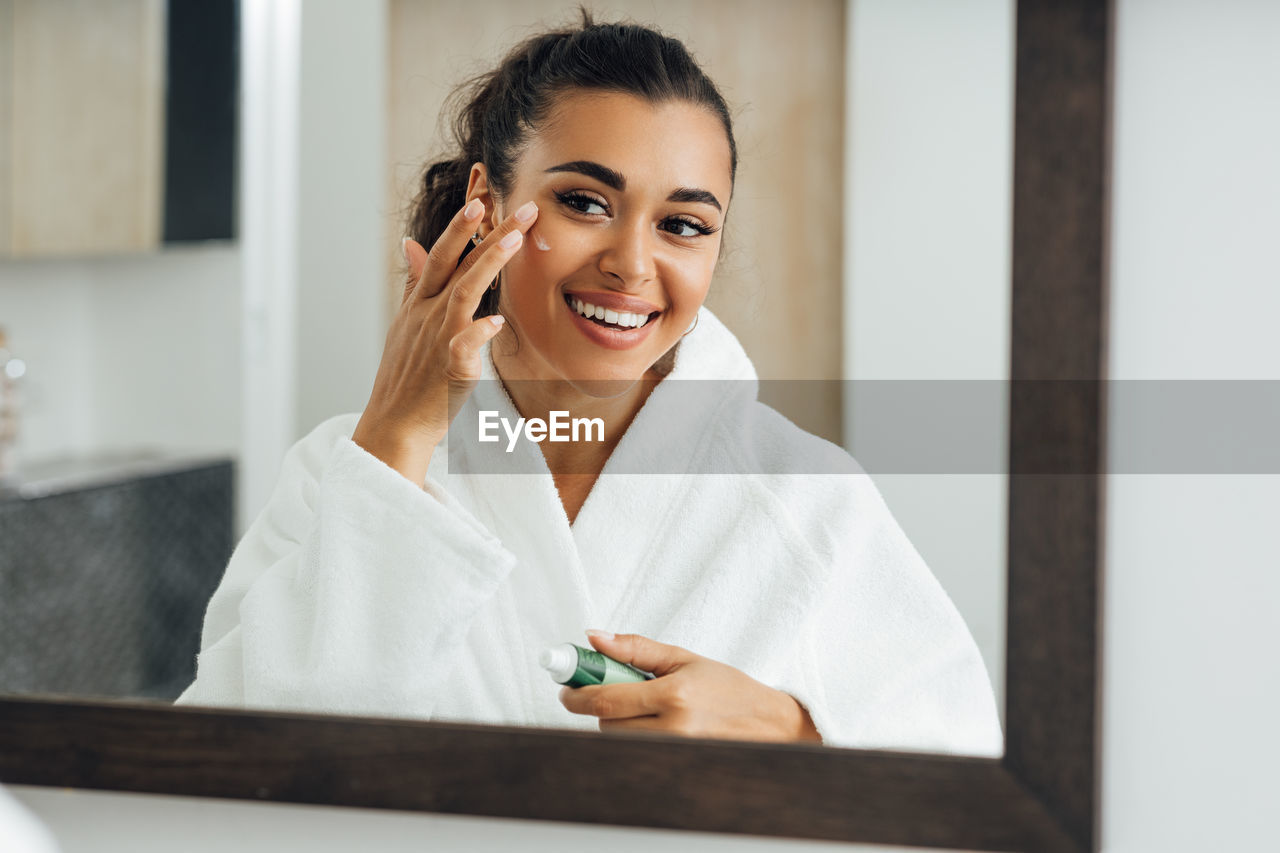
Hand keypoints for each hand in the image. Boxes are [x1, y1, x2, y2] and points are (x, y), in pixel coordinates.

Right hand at [351, 198, 537, 483]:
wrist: (394, 425)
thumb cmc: (406, 378)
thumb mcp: (405, 325)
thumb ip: (414, 284)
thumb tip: (409, 243)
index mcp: (418, 305)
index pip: (439, 256)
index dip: (459, 227)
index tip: (481, 200)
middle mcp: (426, 316)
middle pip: (455, 265)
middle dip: (486, 232)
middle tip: (519, 208)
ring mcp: (436, 340)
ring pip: (463, 292)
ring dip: (489, 263)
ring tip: (516, 240)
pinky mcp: (448, 368)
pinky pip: (464, 344)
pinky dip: (479, 331)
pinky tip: (497, 320)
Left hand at [558, 631, 821, 742]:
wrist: (767, 724)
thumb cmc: (727, 687)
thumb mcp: (683, 658)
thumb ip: (636, 648)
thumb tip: (594, 637)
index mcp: (673, 696)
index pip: (606, 700)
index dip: (576, 694)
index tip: (566, 687)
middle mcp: (673, 729)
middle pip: (606, 724)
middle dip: (599, 705)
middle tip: (610, 688)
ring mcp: (675, 752)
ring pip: (618, 741)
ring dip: (616, 722)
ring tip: (642, 705)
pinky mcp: (676, 765)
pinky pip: (636, 753)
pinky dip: (632, 737)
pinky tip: (650, 723)